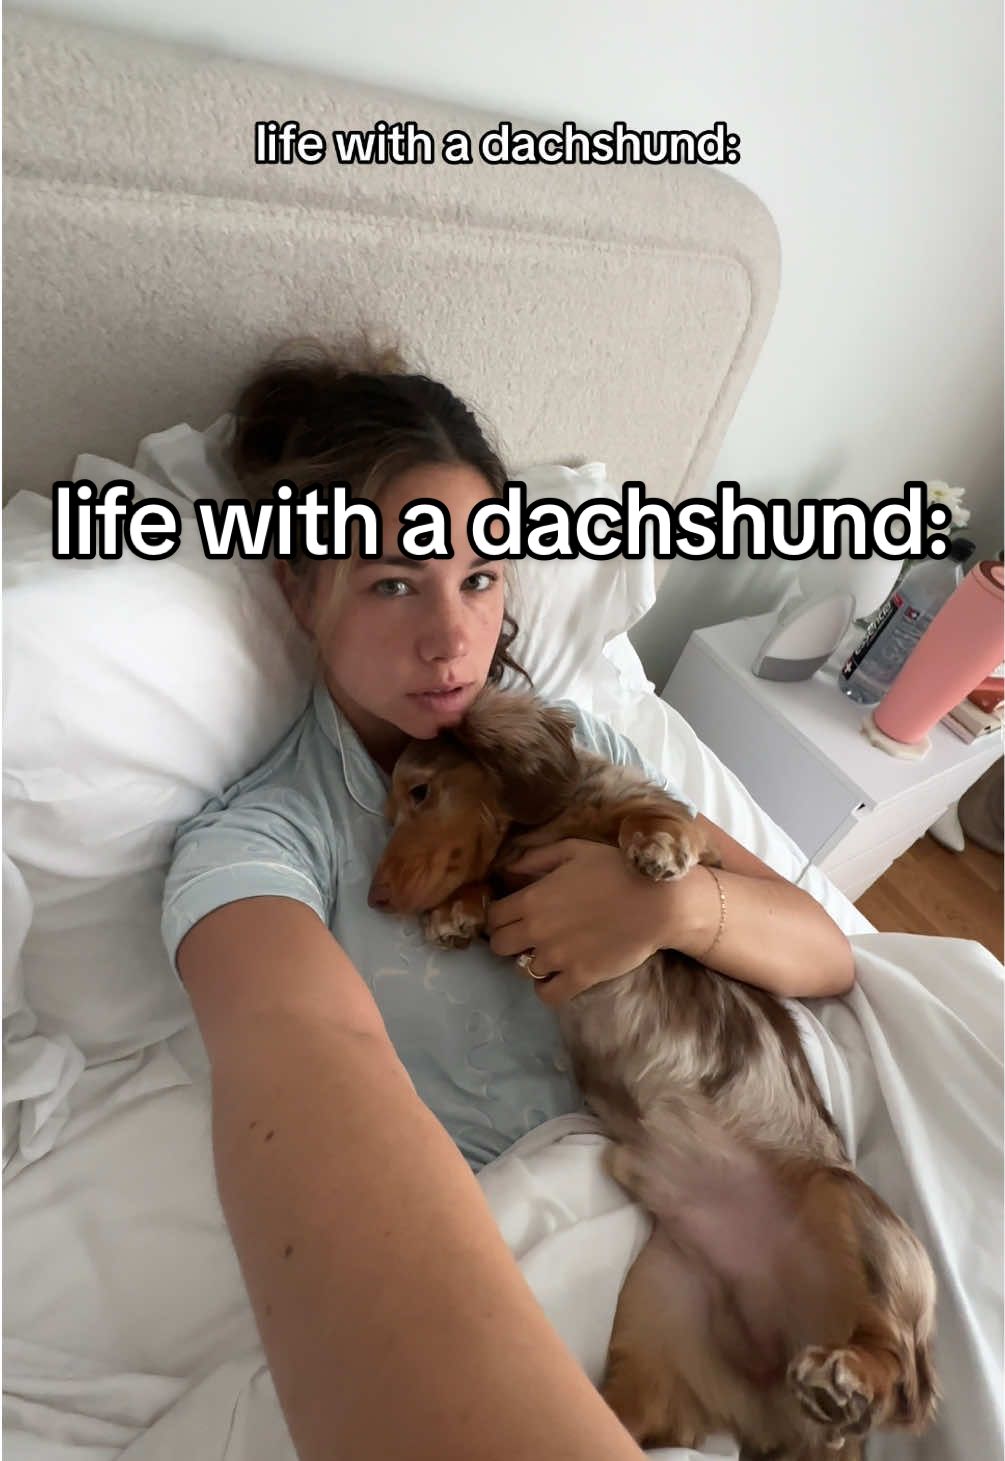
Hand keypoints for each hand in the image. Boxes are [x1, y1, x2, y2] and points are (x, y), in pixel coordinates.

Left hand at [485, 838, 669, 1005]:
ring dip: (533, 962)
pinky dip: (547, 988)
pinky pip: (547, 995)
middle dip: (509, 940)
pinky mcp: (579, 977)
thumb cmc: (616, 870)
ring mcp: (557, 957)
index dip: (500, 917)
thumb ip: (537, 858)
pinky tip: (557, 977)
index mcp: (532, 899)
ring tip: (551, 953)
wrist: (657, 902)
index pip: (493, 917)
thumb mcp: (574, 850)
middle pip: (500, 946)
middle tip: (528, 935)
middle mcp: (536, 931)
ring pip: (523, 970)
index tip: (512, 916)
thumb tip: (509, 869)